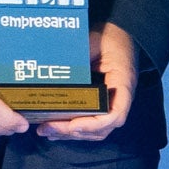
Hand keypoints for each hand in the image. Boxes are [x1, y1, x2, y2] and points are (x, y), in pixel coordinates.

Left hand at [29, 23, 140, 141]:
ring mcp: (111, 104)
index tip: (72, 124)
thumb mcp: (93, 42)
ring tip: (46, 131)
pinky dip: (73, 129)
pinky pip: (90, 123)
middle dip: (72, 132)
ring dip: (70, 134)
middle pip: (100, 128)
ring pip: (94, 131)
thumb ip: (77, 57)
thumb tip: (52, 71)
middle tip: (46, 128)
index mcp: (123, 85)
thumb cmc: (108, 37)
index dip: (93, 124)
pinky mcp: (101, 104)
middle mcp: (119, 100)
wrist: (118, 34)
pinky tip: (54, 128)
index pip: (115, 115)